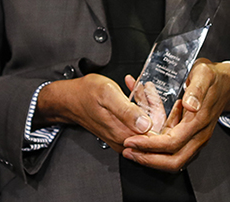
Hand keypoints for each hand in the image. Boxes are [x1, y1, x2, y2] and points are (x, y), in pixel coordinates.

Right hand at [35, 74, 152, 153]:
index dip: (159, 110)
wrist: (69, 100)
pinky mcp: (121, 135)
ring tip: (137, 87)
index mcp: (125, 133)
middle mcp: (126, 141)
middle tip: (145, 87)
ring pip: (148, 124)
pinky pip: (139, 124)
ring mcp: (123, 139)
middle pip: (155, 128)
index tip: (152, 93)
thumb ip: (126, 110)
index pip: (158, 131)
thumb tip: (145, 124)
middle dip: (153, 104)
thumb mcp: (107, 94)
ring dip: (146, 103)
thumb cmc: (85, 94)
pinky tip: (132, 95)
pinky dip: (139, 107)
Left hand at [120, 59, 229, 171]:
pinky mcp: (192, 137)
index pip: (172, 143)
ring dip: (152, 159)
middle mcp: (199, 135)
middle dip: (149, 159)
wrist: (227, 82)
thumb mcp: (203, 74)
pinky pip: (176, 152)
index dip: (150, 145)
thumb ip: (196, 89)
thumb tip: (190, 105)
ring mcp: (197, 138)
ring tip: (132, 151)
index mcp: (199, 121)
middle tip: (128, 152)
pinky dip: (158, 152)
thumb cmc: (213, 77)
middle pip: (174, 160)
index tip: (132, 141)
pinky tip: (144, 144)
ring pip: (175, 160)